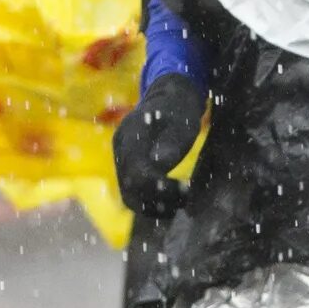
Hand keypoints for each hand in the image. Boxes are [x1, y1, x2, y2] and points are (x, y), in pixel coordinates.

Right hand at [112, 73, 206, 219]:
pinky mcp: (129, 170)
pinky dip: (151, 205)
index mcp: (129, 136)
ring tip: (182, 205)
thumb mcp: (181, 121)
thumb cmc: (178, 109)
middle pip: (130, 188)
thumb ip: (170, 141)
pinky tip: (172, 206)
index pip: (137, 171)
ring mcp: (122, 162)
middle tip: (187, 199)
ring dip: (154, 207)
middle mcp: (120, 151)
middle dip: (159, 200)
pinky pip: (134, 195)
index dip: (159, 186)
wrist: (168, 100)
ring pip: (130, 196)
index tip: (186, 190)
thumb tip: (160, 163)